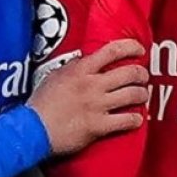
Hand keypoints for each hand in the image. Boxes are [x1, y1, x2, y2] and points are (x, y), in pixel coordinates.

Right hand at [28, 39, 149, 154]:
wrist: (33, 129)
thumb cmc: (41, 103)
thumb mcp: (55, 75)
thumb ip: (73, 67)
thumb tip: (85, 60)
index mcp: (81, 70)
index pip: (112, 51)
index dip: (131, 47)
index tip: (139, 50)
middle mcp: (93, 85)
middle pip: (128, 73)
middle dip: (141, 74)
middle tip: (143, 76)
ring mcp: (97, 105)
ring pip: (132, 95)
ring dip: (142, 94)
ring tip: (143, 95)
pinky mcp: (99, 126)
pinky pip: (126, 120)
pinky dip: (136, 119)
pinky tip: (137, 118)